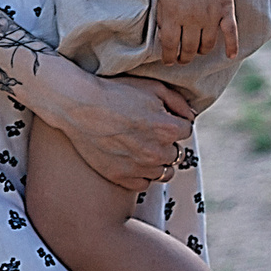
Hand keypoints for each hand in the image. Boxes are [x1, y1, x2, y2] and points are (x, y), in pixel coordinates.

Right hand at [37, 68, 193, 192]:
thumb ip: (179, 102)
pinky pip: (144, 183)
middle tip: (147, 130)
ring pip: (163, 172)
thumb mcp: (152, 87)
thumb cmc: (115, 92)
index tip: (160, 117)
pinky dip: (141, 173)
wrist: (79, 105)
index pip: (186, 131)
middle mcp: (157, 152)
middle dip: (166, 142)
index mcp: (168, 129)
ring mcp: (139, 167)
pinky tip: (131, 158)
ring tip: (140, 145)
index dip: (174, 121)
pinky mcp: (121, 177)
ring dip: (156, 160)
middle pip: (176, 153)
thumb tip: (191, 116)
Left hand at [154, 0, 239, 63]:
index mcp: (172, 15)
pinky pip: (231, 34)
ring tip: (197, 51)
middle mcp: (191, 19)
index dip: (168, 57)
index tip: (168, 61)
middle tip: (182, 59)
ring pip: (207, 45)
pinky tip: (230, 55)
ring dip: (201, 51)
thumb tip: (163, 35)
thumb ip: (161, 15)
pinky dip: (232, 47)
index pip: (169, 46)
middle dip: (184, 58)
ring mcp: (210, 16)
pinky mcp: (226, 9)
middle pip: (188, 49)